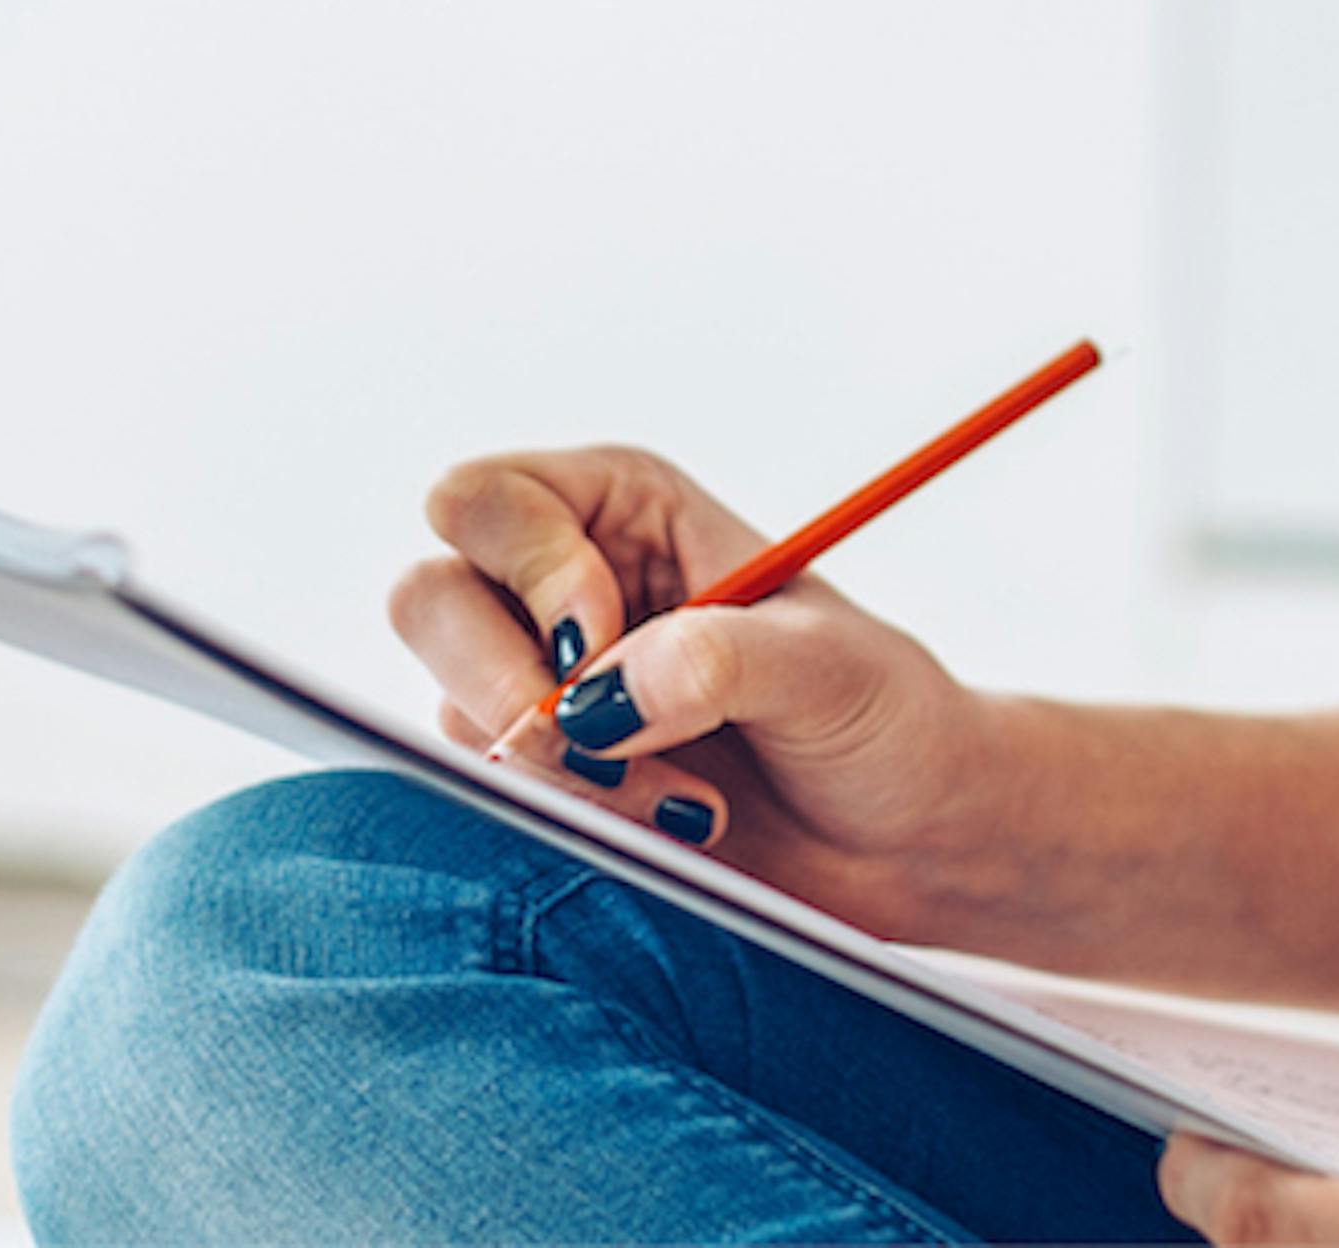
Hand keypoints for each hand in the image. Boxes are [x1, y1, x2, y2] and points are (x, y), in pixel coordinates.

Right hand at [388, 442, 1017, 938]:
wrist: (910, 838)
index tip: (602, 641)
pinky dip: (573, 818)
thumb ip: (716, 660)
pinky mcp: (547, 779)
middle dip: (505, 683)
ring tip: (685, 795)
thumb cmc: (885, 718)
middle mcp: (564, 583)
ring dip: (564, 770)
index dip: (528, 570)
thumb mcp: (826, 667)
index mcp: (624, 508)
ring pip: (453, 710)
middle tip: (602, 745)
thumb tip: (598, 696)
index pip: (485, 499)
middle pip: (428, 598)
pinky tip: (667, 825)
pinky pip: (492, 795)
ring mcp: (543, 684)